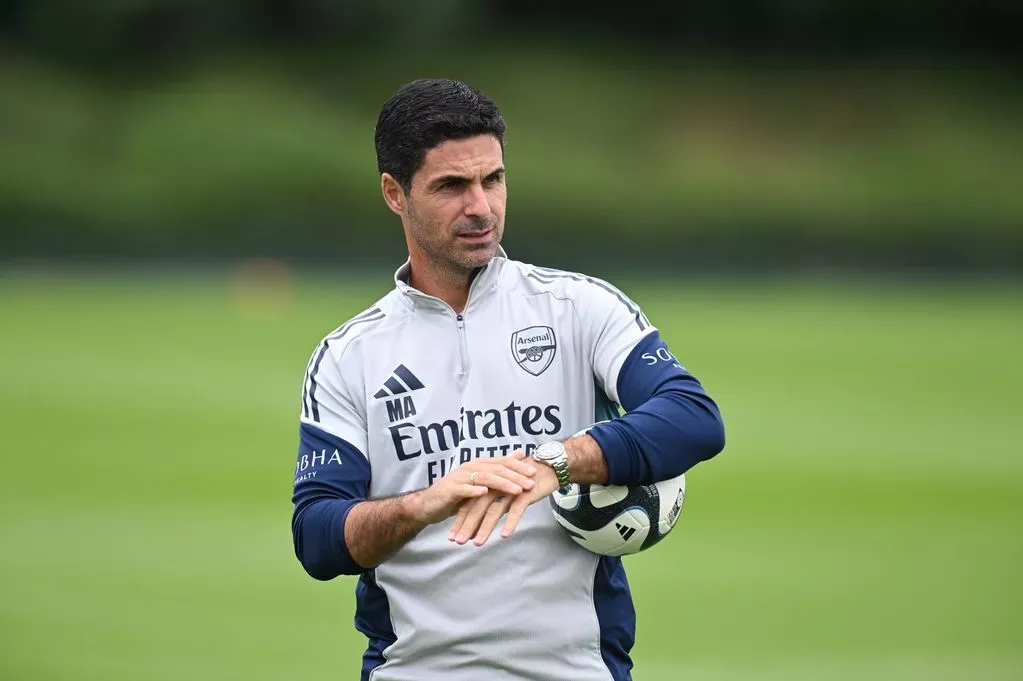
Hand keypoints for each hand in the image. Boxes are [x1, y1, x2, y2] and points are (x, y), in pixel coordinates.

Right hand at [407, 452, 537, 525]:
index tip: (534, 472)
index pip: (502, 461)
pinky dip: (475, 491)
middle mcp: (470, 467)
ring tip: (516, 490)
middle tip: (531, 483)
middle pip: (496, 469)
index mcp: (478, 464)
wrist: (429, 505)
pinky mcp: (450, 490)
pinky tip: (485, 493)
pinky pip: (464, 489)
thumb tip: (519, 454)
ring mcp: (459, 477)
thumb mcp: (479, 482)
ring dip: (502, 483)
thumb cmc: (457, 495)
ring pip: (484, 478)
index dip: (518, 466)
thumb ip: (498, 469)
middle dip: (515, 476)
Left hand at [448, 457, 559, 545]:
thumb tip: (480, 526)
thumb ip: (493, 507)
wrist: (548, 467)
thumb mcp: (504, 494)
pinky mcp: (524, 494)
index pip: (470, 504)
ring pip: (494, 511)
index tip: (452, 537)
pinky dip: (510, 522)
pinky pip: (516, 510)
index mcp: (489, 486)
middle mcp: (495, 487)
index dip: (460, 520)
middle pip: (477, 508)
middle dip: (467, 526)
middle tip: (457, 542)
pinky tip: (504, 535)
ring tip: (477, 543)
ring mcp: (509, 490)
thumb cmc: (525, 482)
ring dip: (484, 528)